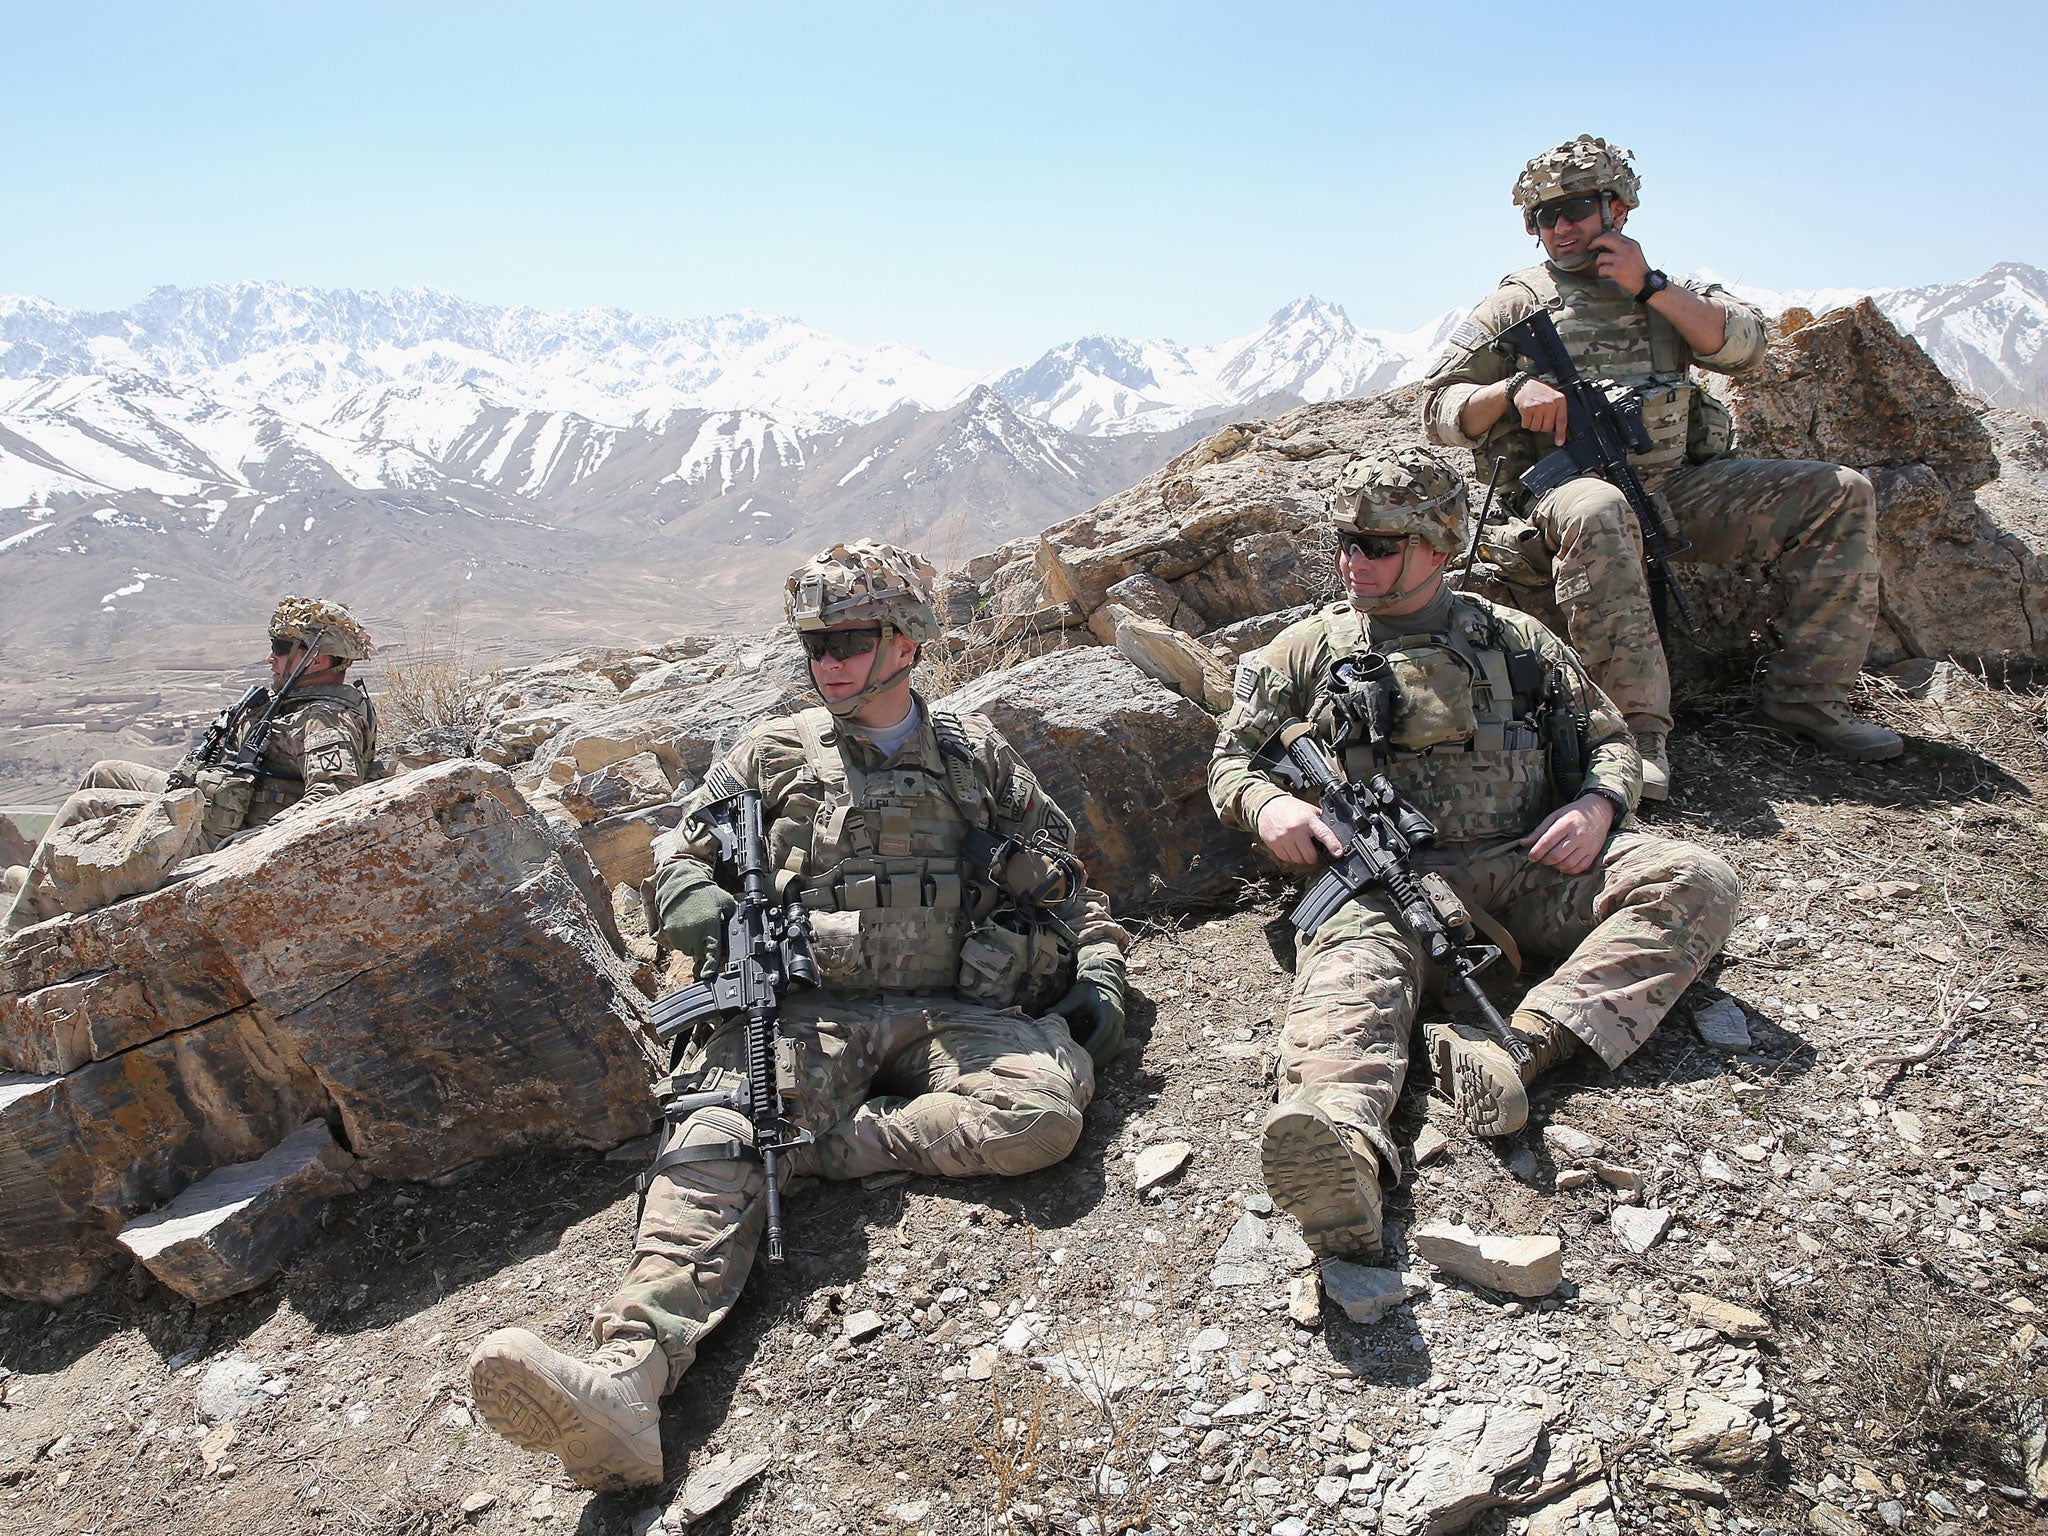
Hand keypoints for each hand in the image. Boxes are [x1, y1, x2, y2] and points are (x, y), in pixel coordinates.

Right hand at [654, 861, 735, 976]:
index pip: (711, 953)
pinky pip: (676, 944)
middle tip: (705, 932)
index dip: (711, 966)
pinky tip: (686, 925)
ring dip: (692, 943)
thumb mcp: (725, 901)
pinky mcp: (668, 933)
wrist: (679, 882)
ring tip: (696, 926)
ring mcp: (679, 934)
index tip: (709, 974)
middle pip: (700, 954)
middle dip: (703, 947)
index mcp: (709, 927)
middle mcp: (694, 933)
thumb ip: (732, 916)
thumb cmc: (703, 891)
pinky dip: (681, 939)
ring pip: (687, 950)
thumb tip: (739, 927)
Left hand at [1055, 944, 1126, 1064]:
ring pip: (1115, 1047)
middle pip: (1111, 1044)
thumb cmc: (1088, 989)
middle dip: (1098, 1056)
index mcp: (1108, 1012)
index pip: (1101, 1033)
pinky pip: (1116, 1045)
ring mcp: (1120, 1024)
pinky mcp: (1119, 1028)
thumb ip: (1063, 1007)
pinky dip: (1107, 1053)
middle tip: (1082, 1065)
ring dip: (1104, 1057)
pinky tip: (1095, 1059)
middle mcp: (1117, 1020)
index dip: (1092, 1046)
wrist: (1103, 980)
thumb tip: (1045, 1015)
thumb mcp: (1075, 996)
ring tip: (1088, 1065)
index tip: (1080, 1054)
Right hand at [1255, 794, 1343, 865]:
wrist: (1267, 805)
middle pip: (1310, 855)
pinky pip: (1286, 858)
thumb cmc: (1290, 808)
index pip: (1323, 834)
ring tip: (1300, 848)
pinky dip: (1290, 856)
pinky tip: (1290, 847)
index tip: (1338, 852)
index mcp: (1308, 819)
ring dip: (1301, 857)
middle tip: (1312, 852)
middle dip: (1313, 857)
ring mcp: (1284, 838)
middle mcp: (1296, 829)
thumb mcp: (1308, 810)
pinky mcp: (1274, 843)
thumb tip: (1335, 833)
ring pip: (1298, 859)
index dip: (1333, 845)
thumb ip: (1320, 821)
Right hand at [1512, 377, 1568, 445]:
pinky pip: (1527, 425)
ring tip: (1533, 414)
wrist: (1524, 384)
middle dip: (1542, 425)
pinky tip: (1527, 414)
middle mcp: (1550, 404)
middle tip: (1540, 417)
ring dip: (1533, 424)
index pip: (1562, 421)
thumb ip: (1557, 410)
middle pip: (1547, 427)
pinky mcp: (1527, 409)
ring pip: (1536, 428)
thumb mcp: (1553, 396)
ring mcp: (1538, 407)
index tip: (1559, 442)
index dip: (1560, 434)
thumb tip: (1557, 428)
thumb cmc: (1540, 391)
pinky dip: (1525, 422)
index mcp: (1559, 400)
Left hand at [1519, 794, 1616, 874]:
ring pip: (1567, 864)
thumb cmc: (1573, 814)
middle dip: (1544, 860)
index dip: (1536, 852)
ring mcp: (1587, 846)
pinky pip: (1579, 868)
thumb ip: (1539, 831)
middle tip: (1541, 858)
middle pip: (1556, 855)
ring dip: (1556, 866)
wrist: (1599, 812)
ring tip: (1552, 860)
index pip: (1547, 841)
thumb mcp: (1555, 816)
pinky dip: (1568, 870)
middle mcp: (1578, 835)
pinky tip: (1563, 864)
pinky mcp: (1594, 853)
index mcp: (1566, 824)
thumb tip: (1523, 843)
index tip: (1531, 856)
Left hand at [1591, 231, 1650, 297]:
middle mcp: (1626, 249)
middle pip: (1605, 239)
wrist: (1646, 283)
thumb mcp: (1634, 253)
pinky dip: (1602, 273)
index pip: (1614, 234)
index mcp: (1631, 244)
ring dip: (1599, 263)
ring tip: (1604, 268)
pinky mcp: (1617, 270)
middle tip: (1590, 247)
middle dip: (1595, 242)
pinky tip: (1606, 275)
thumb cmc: (1638, 270)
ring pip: (1601, 256)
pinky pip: (1602, 269)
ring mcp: (1621, 259)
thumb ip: (1624, 247)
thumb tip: (1607, 244)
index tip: (1597, 241)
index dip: (1603, 237)